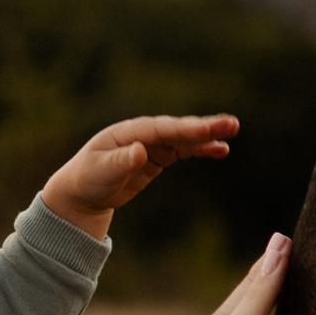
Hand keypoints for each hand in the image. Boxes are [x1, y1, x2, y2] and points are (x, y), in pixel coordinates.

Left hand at [42, 113, 237, 244]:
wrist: (83, 190)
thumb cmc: (88, 179)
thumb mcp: (101, 173)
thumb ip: (120, 162)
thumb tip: (140, 151)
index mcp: (127, 132)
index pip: (160, 129)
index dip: (183, 129)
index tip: (204, 130)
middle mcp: (143, 134)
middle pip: (177, 129)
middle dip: (203, 127)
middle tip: (230, 124)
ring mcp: (152, 144)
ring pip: (184, 138)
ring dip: (208, 135)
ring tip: (232, 130)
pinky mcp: (158, 157)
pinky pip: (184, 150)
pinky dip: (202, 149)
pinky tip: (221, 150)